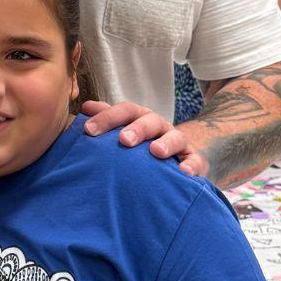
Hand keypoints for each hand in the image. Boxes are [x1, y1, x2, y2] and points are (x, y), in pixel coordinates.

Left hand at [81, 100, 208, 176]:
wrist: (178, 154)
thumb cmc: (141, 143)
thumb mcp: (125, 129)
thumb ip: (107, 119)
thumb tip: (85, 108)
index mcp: (140, 117)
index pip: (124, 111)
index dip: (107, 118)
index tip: (88, 130)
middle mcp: (159, 126)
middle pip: (149, 121)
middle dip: (137, 128)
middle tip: (123, 140)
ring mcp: (178, 142)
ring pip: (175, 137)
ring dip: (166, 143)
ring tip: (156, 151)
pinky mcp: (194, 160)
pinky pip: (195, 161)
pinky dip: (191, 165)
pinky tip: (184, 172)